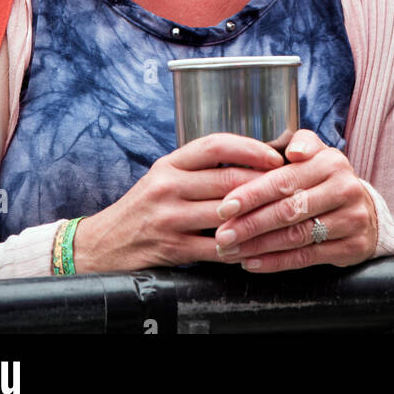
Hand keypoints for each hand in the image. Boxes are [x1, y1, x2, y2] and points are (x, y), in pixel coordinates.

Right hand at [72, 134, 283, 273]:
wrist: (102, 245)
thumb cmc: (143, 208)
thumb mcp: (163, 177)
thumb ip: (198, 169)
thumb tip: (250, 160)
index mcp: (169, 164)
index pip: (215, 145)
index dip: (250, 147)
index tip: (275, 155)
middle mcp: (167, 186)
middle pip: (227, 178)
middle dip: (264, 182)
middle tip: (291, 186)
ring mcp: (168, 218)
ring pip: (226, 213)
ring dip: (258, 215)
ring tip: (282, 215)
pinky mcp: (172, 248)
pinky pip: (216, 247)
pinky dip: (240, 247)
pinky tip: (256, 245)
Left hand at [213, 130, 377, 271]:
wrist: (367, 212)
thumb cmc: (327, 181)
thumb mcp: (317, 154)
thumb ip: (301, 144)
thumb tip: (293, 151)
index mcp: (330, 162)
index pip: (284, 180)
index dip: (252, 195)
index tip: (224, 207)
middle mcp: (343, 189)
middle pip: (289, 210)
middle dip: (250, 224)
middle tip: (223, 235)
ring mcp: (351, 220)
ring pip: (296, 237)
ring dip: (258, 246)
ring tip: (231, 251)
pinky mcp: (352, 247)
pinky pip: (307, 257)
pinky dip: (276, 262)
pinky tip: (253, 263)